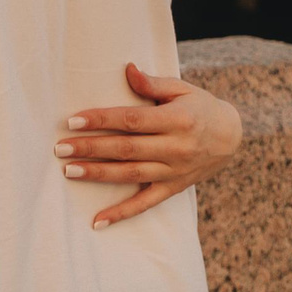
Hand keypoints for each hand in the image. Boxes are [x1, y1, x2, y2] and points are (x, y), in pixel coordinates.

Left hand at [56, 62, 243, 229]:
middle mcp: (175, 148)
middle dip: (91, 148)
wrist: (231, 137)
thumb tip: (127, 69)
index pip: (132, 121)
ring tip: (69, 170)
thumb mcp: (182, 89)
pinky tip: (97, 221)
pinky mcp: (173, 189)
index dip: (102, 120)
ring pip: (130, 175)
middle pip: (126, 149)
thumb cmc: (200, 107)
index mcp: (177, 120)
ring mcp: (174, 172)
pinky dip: (121, 214)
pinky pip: (144, 204)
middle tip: (61, 147)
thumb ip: (152, 83)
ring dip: (98, 174)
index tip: (74, 120)